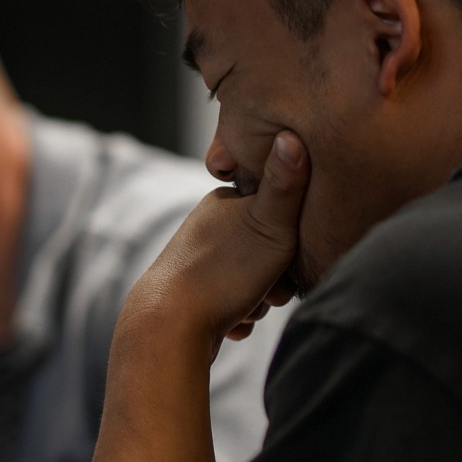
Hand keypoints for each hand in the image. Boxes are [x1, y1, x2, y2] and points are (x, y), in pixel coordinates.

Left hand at [129, 130, 308, 348]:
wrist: (169, 328)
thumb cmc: (223, 274)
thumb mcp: (268, 224)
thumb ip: (286, 183)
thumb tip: (292, 134)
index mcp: (224, 203)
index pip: (277, 212)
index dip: (292, 238)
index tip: (289, 258)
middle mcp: (208, 228)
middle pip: (267, 251)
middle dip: (275, 277)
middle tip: (270, 290)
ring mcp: (199, 262)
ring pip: (252, 281)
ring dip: (257, 301)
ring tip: (246, 307)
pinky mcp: (194, 294)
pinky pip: (233, 305)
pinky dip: (238, 317)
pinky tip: (231, 322)